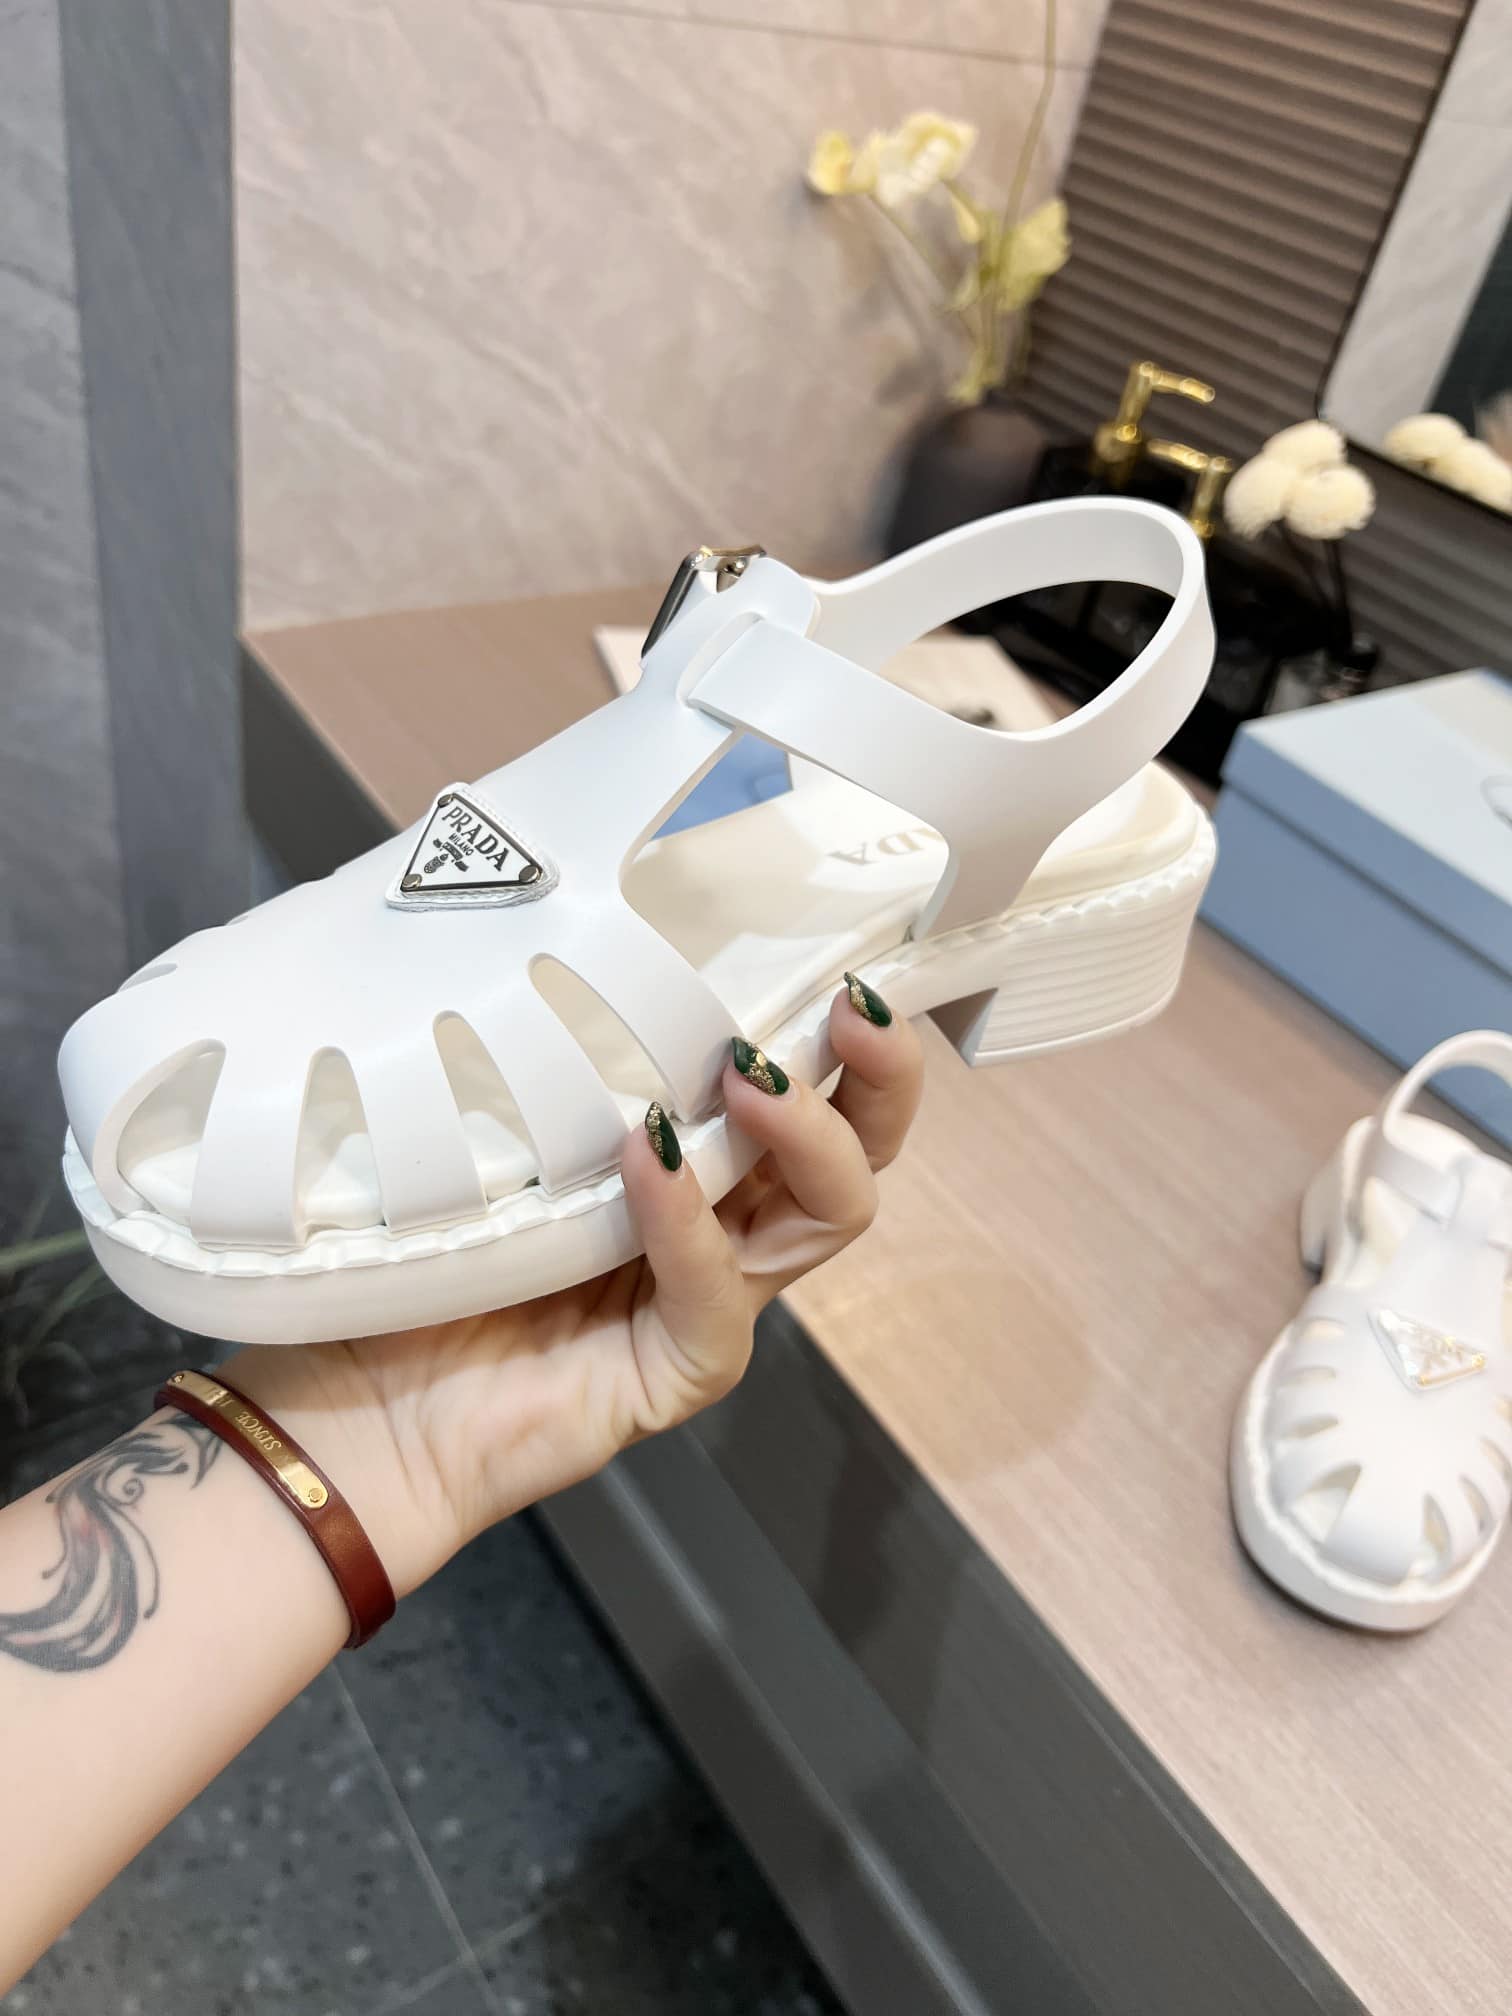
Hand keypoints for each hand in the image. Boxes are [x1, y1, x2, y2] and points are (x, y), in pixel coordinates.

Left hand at [225, 983, 922, 1596]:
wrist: (345, 1407)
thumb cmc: (413, 1253)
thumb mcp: (488, 1128)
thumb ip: (552, 1060)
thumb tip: (569, 920)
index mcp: (692, 1162)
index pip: (806, 1090)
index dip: (840, 1030)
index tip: (839, 951)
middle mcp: (722, 1226)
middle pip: (854, 1154)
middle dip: (877, 1076)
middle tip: (853, 1005)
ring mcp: (710, 1301)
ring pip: (825, 1216)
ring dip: (802, 1132)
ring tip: (750, 1076)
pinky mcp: (678, 1371)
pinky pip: (715, 1294)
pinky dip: (686, 1221)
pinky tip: (647, 1161)